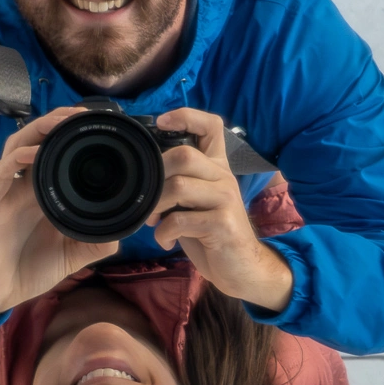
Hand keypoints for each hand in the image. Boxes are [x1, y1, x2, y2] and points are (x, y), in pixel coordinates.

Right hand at [0, 106, 120, 319]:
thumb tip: (122, 233)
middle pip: (36, 139)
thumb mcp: (70, 256)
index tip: (99, 124)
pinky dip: (16, 159)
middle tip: (83, 114)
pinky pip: (1, 173)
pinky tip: (33, 154)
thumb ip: (94, 243)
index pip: (55, 152)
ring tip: (62, 121)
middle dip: (58, 121)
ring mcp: (5, 192)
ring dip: (39, 130)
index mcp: (41, 192)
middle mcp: (23, 186)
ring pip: (17, 146)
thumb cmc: (27, 270)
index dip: (72, 134)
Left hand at [145, 108, 293, 312]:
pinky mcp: (223, 224)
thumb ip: (178, 184)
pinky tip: (166, 241)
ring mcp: (226, 199)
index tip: (161, 122)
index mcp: (217, 167)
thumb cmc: (212, 234)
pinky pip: (181, 219)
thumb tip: (142, 175)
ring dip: (156, 206)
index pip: (211, 126)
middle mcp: (224, 177)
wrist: (240, 268)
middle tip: (148, 199)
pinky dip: (164, 232)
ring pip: (179, 186)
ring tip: (153, 221)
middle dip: (156, 176)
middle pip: (185, 155)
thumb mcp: (195, 203)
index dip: (186, 116)